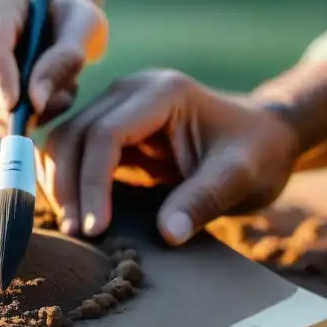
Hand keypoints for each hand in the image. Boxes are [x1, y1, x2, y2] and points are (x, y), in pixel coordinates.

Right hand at [0, 0, 107, 136]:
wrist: (56, 21)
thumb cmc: (71, 18)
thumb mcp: (83, 26)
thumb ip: (64, 60)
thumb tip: (35, 103)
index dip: (3, 82)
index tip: (16, 107)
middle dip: (25, 104)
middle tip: (66, 96)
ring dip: (28, 114)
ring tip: (60, 92)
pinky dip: (20, 120)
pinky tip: (42, 101)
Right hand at [39, 69, 301, 243]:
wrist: (266, 136)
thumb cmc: (258, 153)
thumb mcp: (241, 176)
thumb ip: (204, 199)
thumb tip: (167, 234)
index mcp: (161, 92)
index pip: (105, 134)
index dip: (93, 183)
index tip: (95, 229)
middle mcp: (130, 91)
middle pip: (74, 134)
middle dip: (68, 186)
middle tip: (76, 236)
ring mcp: (117, 107)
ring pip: (64, 141)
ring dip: (60, 184)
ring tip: (72, 229)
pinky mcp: (112, 128)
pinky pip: (74, 152)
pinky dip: (67, 181)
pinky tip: (74, 214)